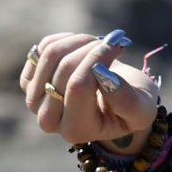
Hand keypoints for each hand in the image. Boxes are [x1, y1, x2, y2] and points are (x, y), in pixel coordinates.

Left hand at [20, 30, 160, 146]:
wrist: (116, 103)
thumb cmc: (132, 107)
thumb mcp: (141, 109)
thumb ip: (126, 100)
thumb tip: (103, 74)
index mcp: (76, 131)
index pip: (79, 86)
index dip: (99, 58)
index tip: (118, 45)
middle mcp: (49, 120)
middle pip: (64, 68)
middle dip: (93, 48)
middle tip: (114, 45)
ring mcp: (34, 100)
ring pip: (51, 54)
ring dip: (81, 41)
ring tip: (101, 46)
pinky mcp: (29, 82)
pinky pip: (43, 48)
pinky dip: (67, 40)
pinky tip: (84, 49)